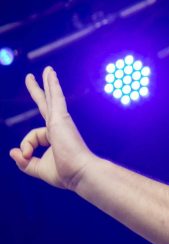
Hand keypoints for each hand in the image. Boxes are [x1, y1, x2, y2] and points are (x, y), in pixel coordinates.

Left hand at [9, 67, 94, 189]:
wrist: (81, 173)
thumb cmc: (65, 173)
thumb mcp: (38, 169)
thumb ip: (24, 162)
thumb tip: (12, 151)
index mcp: (54, 139)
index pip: (32, 137)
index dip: (25, 147)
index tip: (25, 155)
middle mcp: (58, 128)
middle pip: (45, 105)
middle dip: (38, 91)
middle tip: (31, 78)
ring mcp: (60, 121)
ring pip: (52, 97)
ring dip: (48, 82)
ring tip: (47, 70)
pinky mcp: (61, 118)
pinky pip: (56, 97)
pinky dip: (53, 85)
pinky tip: (50, 73)